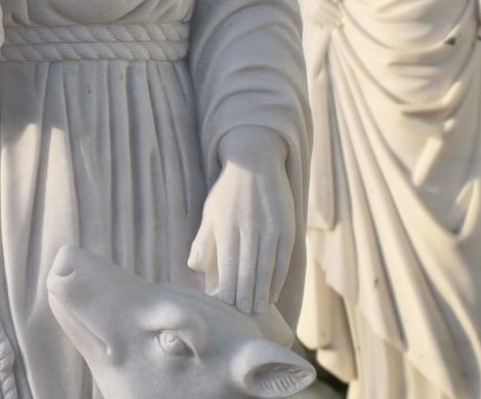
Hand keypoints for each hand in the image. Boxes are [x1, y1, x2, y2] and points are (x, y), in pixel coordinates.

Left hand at [188, 127, 293, 314]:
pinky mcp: (287, 226)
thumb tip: (194, 266)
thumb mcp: (211, 211)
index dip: (228, 288)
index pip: (228, 265)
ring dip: (263, 292)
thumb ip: (203, 240)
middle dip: (245, 296)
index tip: (225, 307)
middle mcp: (249, 226)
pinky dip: (277, 278)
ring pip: (267, 267)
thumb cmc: (228, 192)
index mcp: (227, 224)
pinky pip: (283, 259)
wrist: (255, 162)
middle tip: (242, 317)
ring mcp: (270, 227)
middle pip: (248, 270)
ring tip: (257, 310)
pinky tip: (272, 292)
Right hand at [296, 0, 341, 29]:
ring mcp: (304, 3)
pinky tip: (322, 25)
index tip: (341, 15)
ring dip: (323, 22)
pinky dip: (315, 22)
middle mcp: (308, 0)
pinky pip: (308, 16)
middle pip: (319, 12)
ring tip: (333, 25)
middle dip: (330, 19)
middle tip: (339, 22)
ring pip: (313, 16)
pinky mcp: (302, 5)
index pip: (324, 5)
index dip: (333, 11)